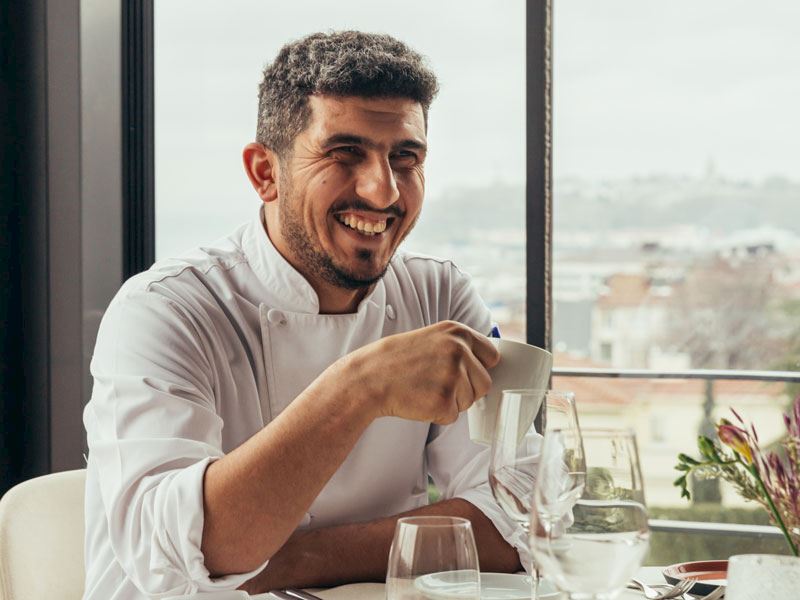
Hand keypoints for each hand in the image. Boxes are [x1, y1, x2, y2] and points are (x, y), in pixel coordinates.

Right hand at [336, 320, 500, 424]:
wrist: (369, 377)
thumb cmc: (396, 360)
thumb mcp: (431, 338)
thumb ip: (459, 348)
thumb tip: (485, 366)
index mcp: (457, 332)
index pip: (491, 355)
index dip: (479, 368)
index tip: (464, 372)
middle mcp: (459, 351)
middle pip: (485, 383)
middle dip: (466, 389)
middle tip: (437, 384)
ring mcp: (453, 376)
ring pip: (470, 401)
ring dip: (451, 402)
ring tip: (424, 389)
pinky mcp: (444, 401)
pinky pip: (453, 416)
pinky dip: (437, 414)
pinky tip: (419, 400)